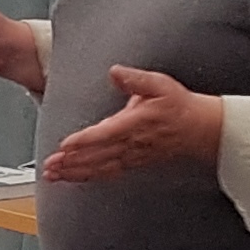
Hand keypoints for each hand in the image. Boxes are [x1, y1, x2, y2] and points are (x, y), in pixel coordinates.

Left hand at [40, 67, 225, 183]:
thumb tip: (115, 71)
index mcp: (136, 123)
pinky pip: (108, 173)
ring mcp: (132, 156)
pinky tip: (73, 178)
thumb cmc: (179, 105)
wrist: (200, 129)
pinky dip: (89, 177)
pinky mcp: (133, 163)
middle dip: (72, 162)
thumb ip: (135, 79)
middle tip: (49, 166)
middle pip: (97, 156)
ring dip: (75, 172)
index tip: (65, 145)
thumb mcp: (160, 84)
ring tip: (53, 175)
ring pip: (100, 168)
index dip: (85, 140)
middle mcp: (132, 143)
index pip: (106, 134)